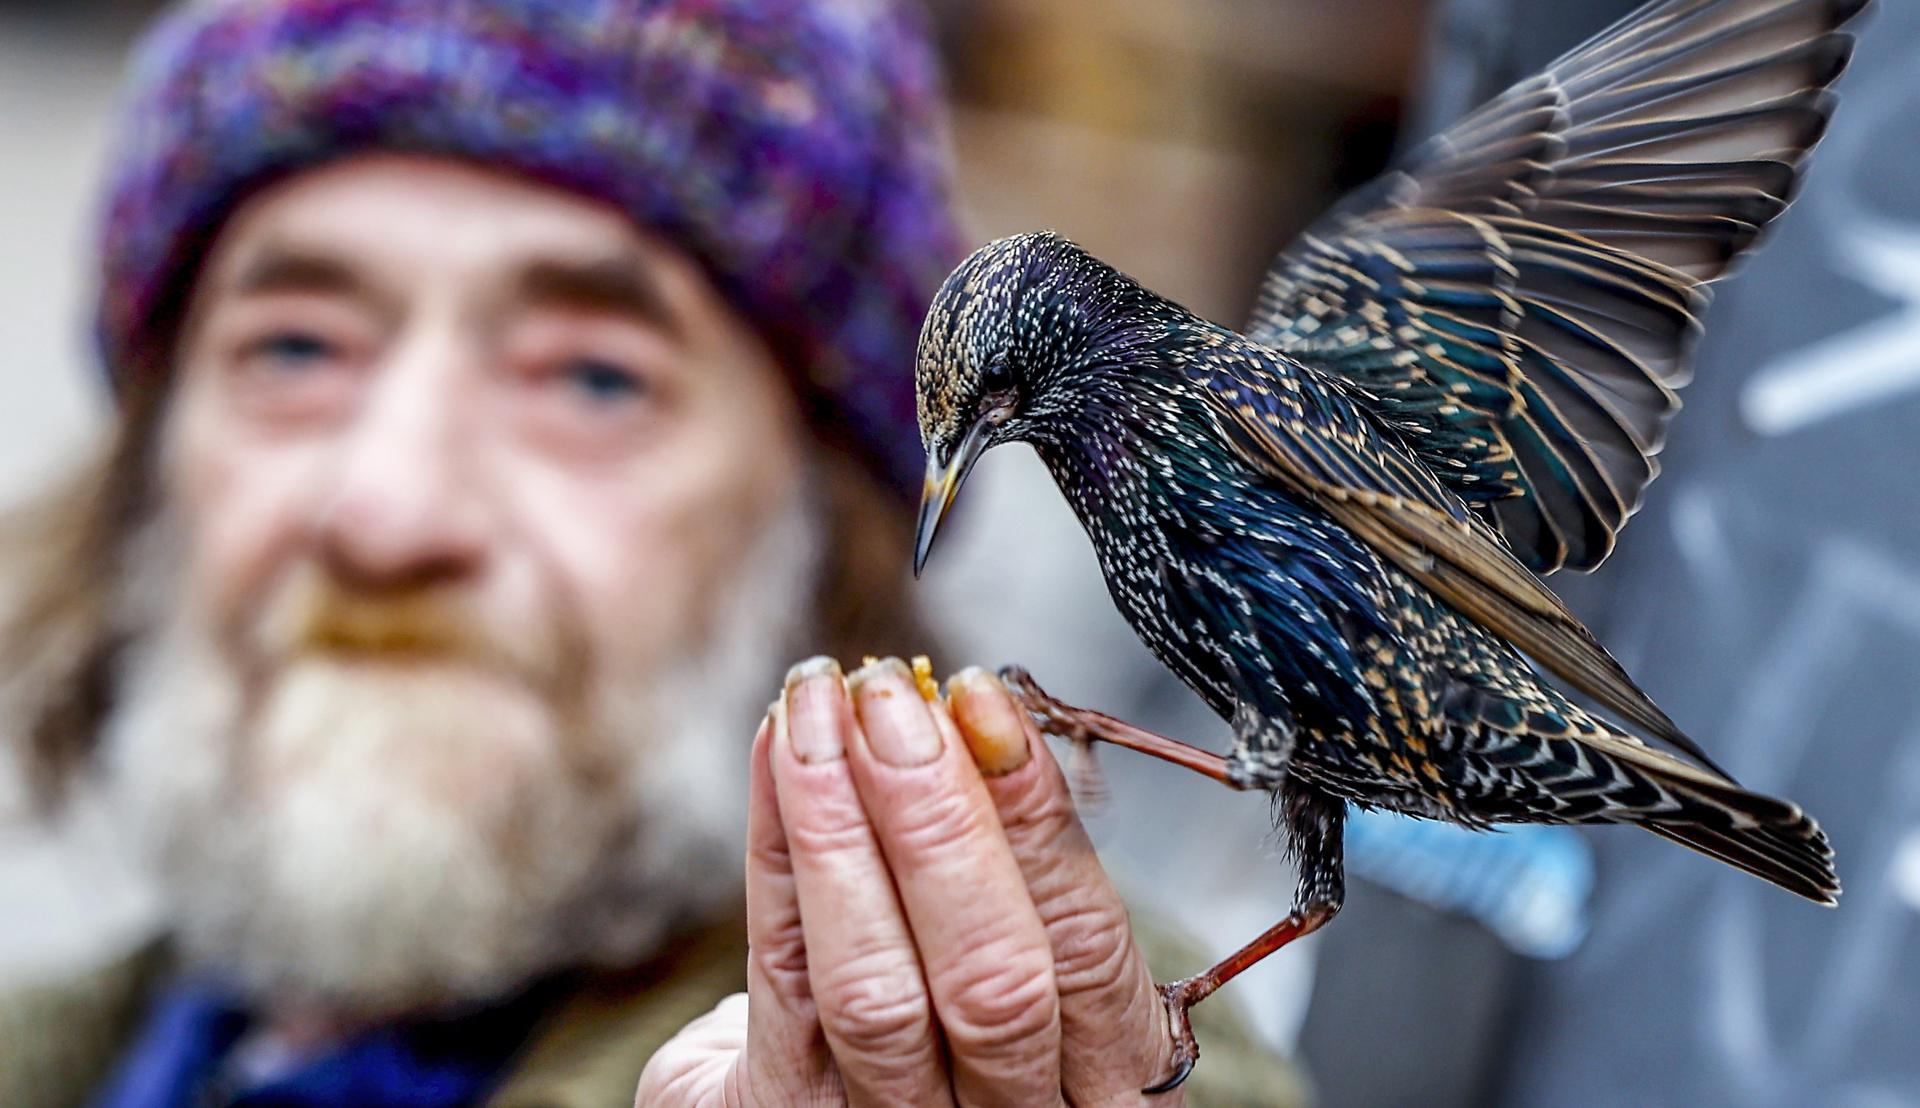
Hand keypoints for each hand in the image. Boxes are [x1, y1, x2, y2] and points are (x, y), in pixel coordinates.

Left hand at [636, 656, 1182, 1105]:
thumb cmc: (957, 1041)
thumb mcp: (1027, 972)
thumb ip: (1018, 876)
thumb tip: (976, 713)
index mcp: (1101, 1085)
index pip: (1086, 951)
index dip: (1038, 819)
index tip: (989, 702)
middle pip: (992, 980)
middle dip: (937, 815)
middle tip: (892, 694)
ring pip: (877, 991)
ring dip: (841, 821)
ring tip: (819, 707)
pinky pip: (784, 978)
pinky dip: (780, 848)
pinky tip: (777, 755)